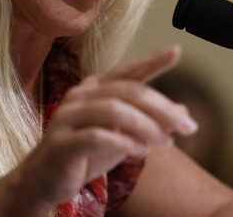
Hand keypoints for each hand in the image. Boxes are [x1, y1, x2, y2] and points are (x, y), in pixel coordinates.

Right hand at [13, 44, 197, 209]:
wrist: (45, 182)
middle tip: (187, 127)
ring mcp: (67, 117)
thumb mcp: (125, 136)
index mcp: (95, 88)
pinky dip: (123, 142)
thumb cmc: (86, 154)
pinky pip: (97, 136)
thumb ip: (150, 121)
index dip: (152, 60)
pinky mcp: (61, 142)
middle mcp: (80, 95)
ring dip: (146, 126)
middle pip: (128, 91)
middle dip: (162, 108)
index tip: (176, 50)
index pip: (128, 70)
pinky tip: (138, 151)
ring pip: (114, 110)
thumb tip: (183, 112)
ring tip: (165, 141)